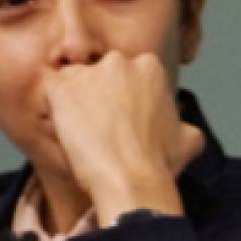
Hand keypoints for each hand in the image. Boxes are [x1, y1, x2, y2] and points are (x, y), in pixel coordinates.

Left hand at [44, 51, 202, 224]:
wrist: (130, 178)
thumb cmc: (159, 161)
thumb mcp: (188, 138)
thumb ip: (182, 123)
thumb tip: (184, 128)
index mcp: (151, 67)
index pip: (128, 74)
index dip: (124, 97)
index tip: (123, 118)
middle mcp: (120, 62)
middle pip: (101, 73)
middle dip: (100, 94)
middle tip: (102, 125)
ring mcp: (89, 73)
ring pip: (75, 81)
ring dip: (77, 102)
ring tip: (84, 132)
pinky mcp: (62, 88)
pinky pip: (52, 94)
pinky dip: (56, 111)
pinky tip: (69, 133)